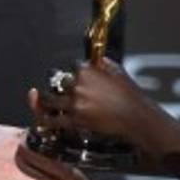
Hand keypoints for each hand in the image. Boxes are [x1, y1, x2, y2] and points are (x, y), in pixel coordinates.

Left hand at [28, 60, 164, 147]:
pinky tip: (44, 118)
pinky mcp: (75, 120)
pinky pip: (53, 119)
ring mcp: (75, 103)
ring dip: (45, 100)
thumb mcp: (117, 70)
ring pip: (49, 100)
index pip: (71, 66)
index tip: (72, 76)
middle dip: (55, 84)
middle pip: (56, 81)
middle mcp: (78, 85)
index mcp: (87, 70)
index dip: (72, 72)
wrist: (135, 117)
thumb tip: (93, 60)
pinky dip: (46, 119)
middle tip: (54, 89)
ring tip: (44, 101)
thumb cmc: (129, 94)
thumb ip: (101, 63)